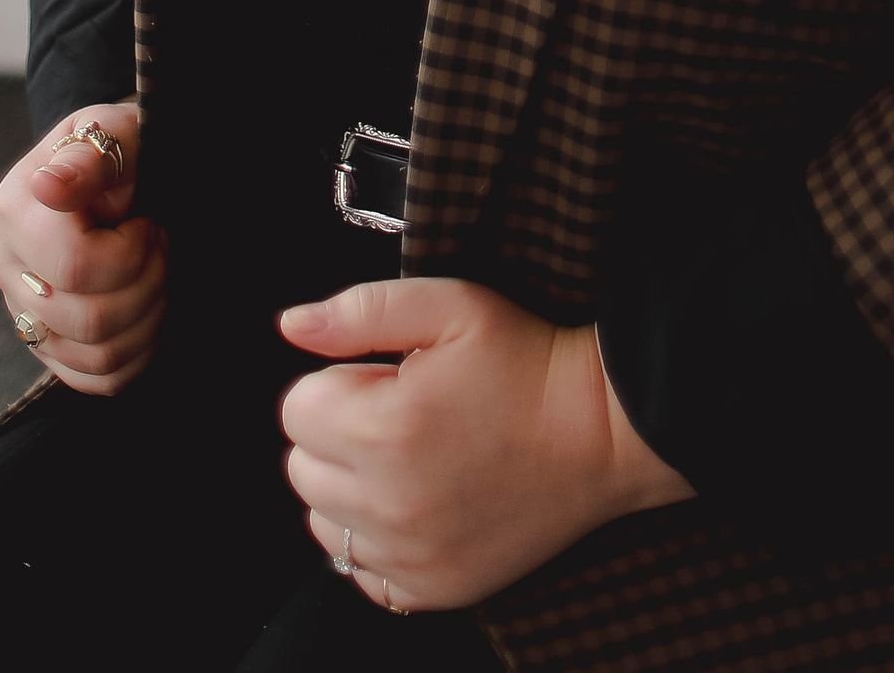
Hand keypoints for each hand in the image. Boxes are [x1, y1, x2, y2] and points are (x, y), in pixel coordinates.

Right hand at [0, 99, 163, 395]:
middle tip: (161, 246)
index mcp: (16, 209)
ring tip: (158, 273)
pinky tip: (149, 311)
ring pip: (96, 355)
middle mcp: (7, 265)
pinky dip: (138, 353)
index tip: (148, 222)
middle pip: (90, 319)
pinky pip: (97, 380)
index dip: (132, 253)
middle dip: (149, 284)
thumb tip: (47, 186)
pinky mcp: (45, 343)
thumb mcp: (117, 131)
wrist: (120, 164)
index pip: (76, 267)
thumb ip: (91, 157)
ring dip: (150, 318)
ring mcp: (21, 310)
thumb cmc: (123, 147)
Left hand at [277, 277, 694, 609]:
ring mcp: (411, 556)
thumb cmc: (526, 360)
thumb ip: (359, 311)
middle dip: (337, 434)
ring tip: (409, 457)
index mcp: (384, 428)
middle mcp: (389, 503)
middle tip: (399, 412)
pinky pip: (362, 573)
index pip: (296, 409)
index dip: (338, 382)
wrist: (602, 431)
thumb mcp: (450, 305)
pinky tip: (418, 502)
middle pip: (302, 469)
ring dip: (350, 490)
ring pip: (324, 524)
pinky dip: (376, 540)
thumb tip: (291, 325)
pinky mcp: (434, 588)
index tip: (384, 376)